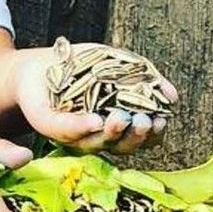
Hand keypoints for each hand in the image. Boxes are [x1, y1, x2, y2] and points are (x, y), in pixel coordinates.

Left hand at [10, 45, 177, 154]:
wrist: (40, 64)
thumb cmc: (83, 65)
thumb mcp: (119, 64)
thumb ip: (146, 79)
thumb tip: (173, 97)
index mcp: (116, 125)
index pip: (141, 139)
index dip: (153, 135)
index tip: (162, 121)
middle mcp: (96, 136)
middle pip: (121, 148)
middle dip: (135, 136)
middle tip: (143, 121)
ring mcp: (72, 134)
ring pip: (95, 144)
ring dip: (111, 133)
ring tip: (120, 118)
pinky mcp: (47, 125)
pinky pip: (65, 130)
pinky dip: (80, 127)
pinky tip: (95, 120)